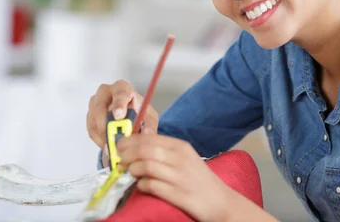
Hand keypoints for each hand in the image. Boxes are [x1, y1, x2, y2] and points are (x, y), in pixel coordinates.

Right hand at [86, 79, 158, 158]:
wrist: (128, 116)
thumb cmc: (138, 112)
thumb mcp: (149, 117)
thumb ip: (150, 124)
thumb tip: (147, 133)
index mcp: (122, 88)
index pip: (119, 92)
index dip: (118, 104)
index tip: (119, 116)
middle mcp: (105, 92)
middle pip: (100, 105)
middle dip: (106, 123)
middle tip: (113, 137)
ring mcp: (95, 103)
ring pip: (94, 120)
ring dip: (103, 134)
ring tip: (114, 144)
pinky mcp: (89, 116)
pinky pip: (91, 129)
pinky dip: (100, 139)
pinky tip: (109, 143)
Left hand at [117, 134, 233, 221]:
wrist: (220, 201)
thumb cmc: (200, 179)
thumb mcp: (186, 158)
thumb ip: (165, 151)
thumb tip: (137, 148)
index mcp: (181, 147)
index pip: (150, 138)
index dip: (131, 141)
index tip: (119, 146)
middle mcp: (180, 158)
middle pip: (145, 150)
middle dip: (127, 154)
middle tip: (120, 160)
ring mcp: (179, 176)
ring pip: (146, 166)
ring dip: (133, 169)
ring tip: (131, 173)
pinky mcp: (177, 194)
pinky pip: (151, 186)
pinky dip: (142, 185)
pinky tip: (142, 186)